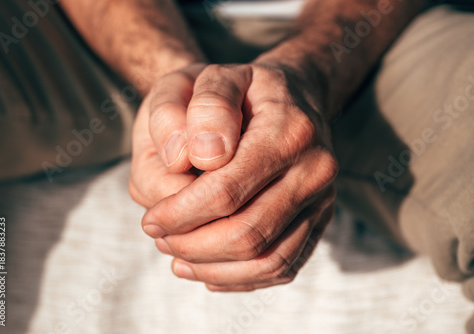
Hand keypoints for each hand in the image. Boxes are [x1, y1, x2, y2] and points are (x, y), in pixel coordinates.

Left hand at [139, 63, 337, 290]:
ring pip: (266, 260)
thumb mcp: (210, 77)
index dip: (180, 214)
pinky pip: (282, 267)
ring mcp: (323, 200)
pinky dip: (239, 278)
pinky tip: (205, 269)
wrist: (295, 97)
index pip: (226, 191)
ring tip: (176, 254)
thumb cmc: (244, 90)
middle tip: (159, 237)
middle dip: (192, 245)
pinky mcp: (320, 222)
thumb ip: (198, 108)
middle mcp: (315, 170)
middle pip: (248, 234)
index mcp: (290, 131)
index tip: (150, 219)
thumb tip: (188, 160)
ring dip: (212, 267)